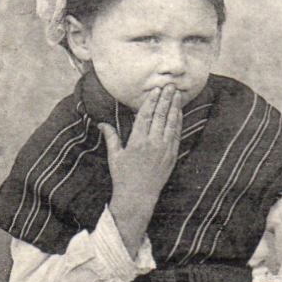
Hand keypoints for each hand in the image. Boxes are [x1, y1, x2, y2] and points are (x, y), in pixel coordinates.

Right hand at [102, 87, 181, 252]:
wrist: (138, 196)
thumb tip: (101, 122)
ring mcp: (165, 149)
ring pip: (172, 123)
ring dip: (175, 107)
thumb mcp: (115, 156)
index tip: (156, 90)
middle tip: (170, 85)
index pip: (146, 116)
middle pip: (161, 116)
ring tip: (177, 94)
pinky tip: (179, 112)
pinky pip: (177, 134)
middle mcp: (153, 143)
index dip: (152, 101)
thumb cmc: (123, 176)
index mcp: (137, 141)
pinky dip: (178, 121)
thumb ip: (111, 137)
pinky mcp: (173, 155)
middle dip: (166, 99)